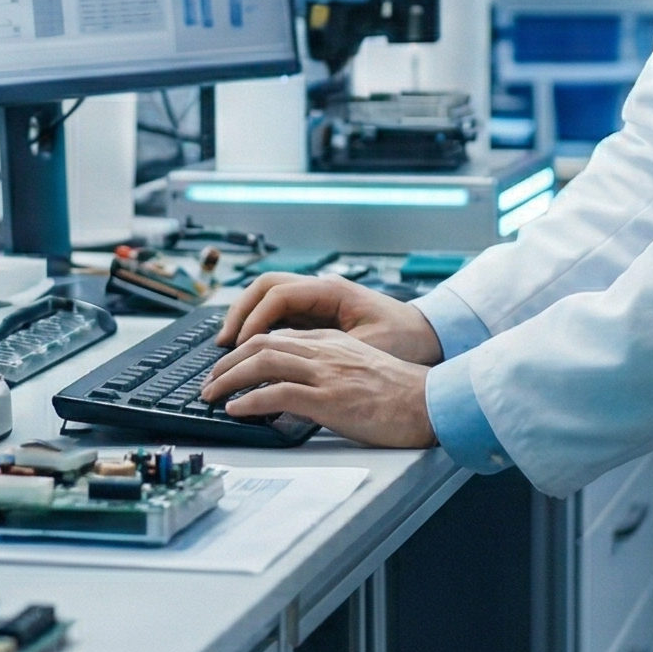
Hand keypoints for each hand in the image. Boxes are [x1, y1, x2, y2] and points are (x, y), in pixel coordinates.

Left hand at [201, 328, 434, 447]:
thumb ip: (331, 369)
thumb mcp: (361, 369)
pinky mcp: (329, 400)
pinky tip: (235, 409)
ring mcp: (326, 374)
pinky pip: (278, 394)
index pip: (277, 335)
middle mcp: (325, 351)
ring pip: (263, 363)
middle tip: (208, 381)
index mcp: (332, 342)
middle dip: (228, 360)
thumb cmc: (402, 394)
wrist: (431, 404)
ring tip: (210, 394)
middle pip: (262, 343)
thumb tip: (300, 388)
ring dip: (228, 378)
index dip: (246, 348)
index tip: (228, 364)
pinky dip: (250, 400)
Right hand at [217, 274, 442, 364]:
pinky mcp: (317, 314)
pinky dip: (261, 328)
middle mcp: (321, 289)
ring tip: (229, 348)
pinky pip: (279, 314)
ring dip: (246, 319)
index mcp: (332, 291)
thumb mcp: (368, 348)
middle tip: (223, 344)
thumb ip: (329, 354)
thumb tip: (290, 364)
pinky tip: (250, 350)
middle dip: (240, 312)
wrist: (429, 337)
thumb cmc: (405, 341)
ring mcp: (317, 300)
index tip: (239, 344)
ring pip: (268, 298)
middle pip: (265, 287)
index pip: (278, 294)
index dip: (254, 318)